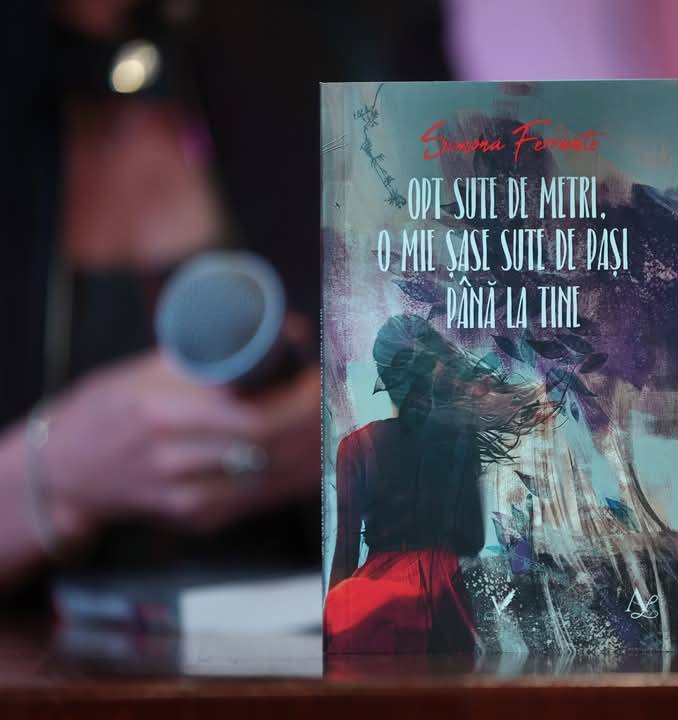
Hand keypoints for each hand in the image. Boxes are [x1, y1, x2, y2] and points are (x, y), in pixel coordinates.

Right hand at [42, 349, 319, 539]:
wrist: (65, 469)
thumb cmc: (113, 405)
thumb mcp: (153, 367)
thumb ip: (217, 351)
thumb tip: (289, 329)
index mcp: (163, 411)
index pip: (254, 416)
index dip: (302, 401)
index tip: (326, 378)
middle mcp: (175, 460)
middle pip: (272, 449)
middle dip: (318, 424)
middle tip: (344, 398)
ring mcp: (187, 497)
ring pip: (274, 479)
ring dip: (317, 452)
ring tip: (342, 424)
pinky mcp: (198, 519)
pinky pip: (262, 501)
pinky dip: (298, 478)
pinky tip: (320, 459)